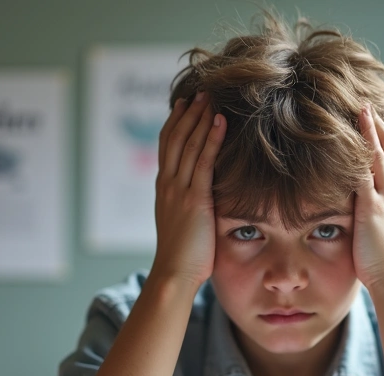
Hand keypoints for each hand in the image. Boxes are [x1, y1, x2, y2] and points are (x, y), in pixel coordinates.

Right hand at [151, 92, 226, 287]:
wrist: (174, 275)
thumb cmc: (183, 257)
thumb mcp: (183, 223)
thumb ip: (190, 204)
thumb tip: (204, 197)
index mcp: (164, 188)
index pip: (167, 146)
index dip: (176, 122)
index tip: (185, 104)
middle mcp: (167, 184)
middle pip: (175, 138)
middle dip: (188, 113)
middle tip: (201, 91)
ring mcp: (178, 191)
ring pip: (187, 145)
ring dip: (199, 118)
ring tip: (211, 98)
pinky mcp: (194, 200)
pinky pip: (203, 162)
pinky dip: (211, 139)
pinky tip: (220, 122)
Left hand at [353, 104, 383, 292]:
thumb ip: (376, 215)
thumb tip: (366, 211)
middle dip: (379, 125)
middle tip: (370, 103)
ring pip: (378, 156)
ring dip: (369, 131)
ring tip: (362, 109)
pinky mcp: (370, 207)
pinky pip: (362, 174)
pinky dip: (356, 155)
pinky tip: (347, 139)